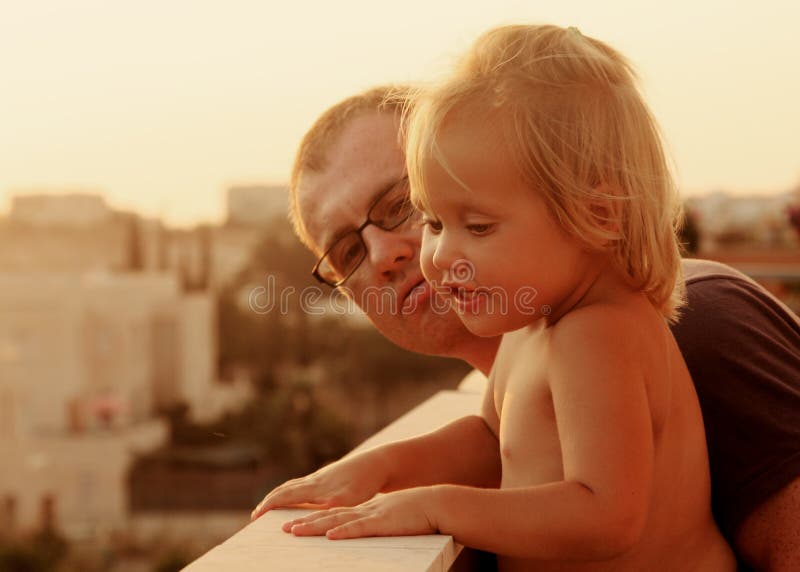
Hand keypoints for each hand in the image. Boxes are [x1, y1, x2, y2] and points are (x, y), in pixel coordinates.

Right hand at [250, 449, 390, 520]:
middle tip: (255, 514)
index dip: (268, 506)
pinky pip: (304, 484)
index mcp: (315, 486)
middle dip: (269, 502)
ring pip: (294, 485)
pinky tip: (297, 496)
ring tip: (270, 505)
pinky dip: (293, 491)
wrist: (380, 463)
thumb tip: (306, 521)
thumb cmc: (366, 482)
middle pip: (285, 489)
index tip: (254, 517)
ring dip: (279, 495)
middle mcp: (315, 480)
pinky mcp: (330, 476)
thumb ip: (327, 510)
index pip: (284, 496)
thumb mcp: (347, 500)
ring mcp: (322, 477)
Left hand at [282, 488, 438, 539]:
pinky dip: (343, 531)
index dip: (314, 519)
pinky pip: (359, 528)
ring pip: (338, 521)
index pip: (336, 515)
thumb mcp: (394, 519)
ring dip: (315, 526)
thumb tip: (373, 529)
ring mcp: (372, 515)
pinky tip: (329, 535)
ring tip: (295, 531)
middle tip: (284, 529)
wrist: (436, 502)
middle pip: (330, 517)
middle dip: (306, 523)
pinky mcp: (382, 522)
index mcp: (366, 510)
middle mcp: (364, 511)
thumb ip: (380, 523)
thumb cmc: (418, 513)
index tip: (296, 524)